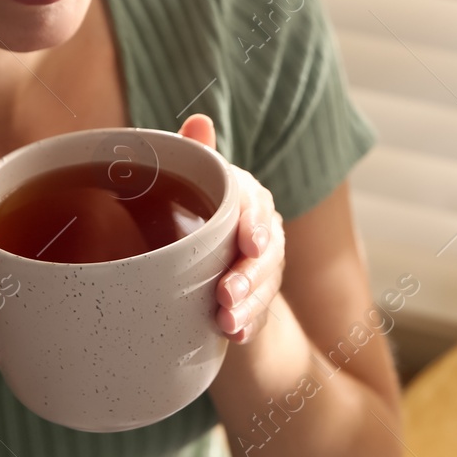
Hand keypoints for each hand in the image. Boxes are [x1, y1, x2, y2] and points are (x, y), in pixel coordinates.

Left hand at [179, 113, 284, 343]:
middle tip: (226, 293)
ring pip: (267, 283)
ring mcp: (264, 266)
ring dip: (250, 304)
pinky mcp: (258, 300)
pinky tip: (236, 336)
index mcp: (244, 198)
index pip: (258, 204)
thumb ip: (196, 155)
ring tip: (227, 321)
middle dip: (250, 273)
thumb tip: (200, 120)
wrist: (194, 272)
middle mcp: (260, 230)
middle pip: (268, 249)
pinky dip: (250, 326)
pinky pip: (263, 314)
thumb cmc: (188, 218)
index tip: (248, 242)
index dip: (255, 223)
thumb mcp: (189, 187)